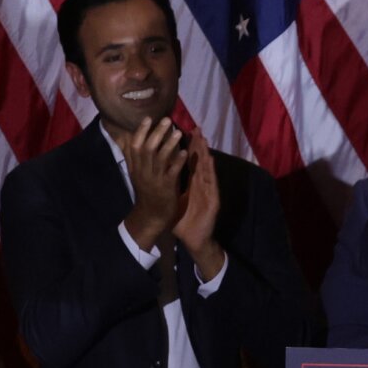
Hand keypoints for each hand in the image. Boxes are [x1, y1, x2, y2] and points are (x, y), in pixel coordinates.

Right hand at [122, 117, 187, 249]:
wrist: (151, 216)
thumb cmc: (146, 191)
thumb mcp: (135, 173)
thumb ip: (133, 156)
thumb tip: (124, 136)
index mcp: (135, 167)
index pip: (134, 145)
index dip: (141, 131)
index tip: (148, 118)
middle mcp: (143, 171)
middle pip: (147, 148)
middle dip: (157, 133)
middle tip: (167, 120)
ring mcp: (154, 179)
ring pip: (160, 158)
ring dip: (170, 144)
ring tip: (179, 132)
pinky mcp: (166, 188)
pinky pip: (172, 172)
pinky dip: (178, 161)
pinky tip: (185, 153)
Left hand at [172, 130, 223, 279]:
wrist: (195, 239)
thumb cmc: (184, 221)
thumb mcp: (173, 201)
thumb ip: (168, 187)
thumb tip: (154, 177)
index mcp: (191, 185)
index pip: (188, 163)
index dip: (186, 148)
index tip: (181, 132)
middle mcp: (200, 185)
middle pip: (198, 162)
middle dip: (197, 145)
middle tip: (195, 128)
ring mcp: (208, 191)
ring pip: (206, 168)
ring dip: (205, 153)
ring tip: (203, 137)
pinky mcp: (213, 199)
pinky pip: (211, 183)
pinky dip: (210, 170)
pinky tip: (209, 158)